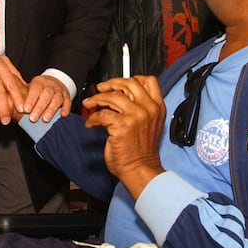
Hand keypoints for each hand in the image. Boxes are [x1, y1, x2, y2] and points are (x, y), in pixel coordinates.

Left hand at [25, 75, 71, 122]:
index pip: (35, 89)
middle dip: (39, 107)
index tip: (25, 110)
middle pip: (46, 94)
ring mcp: (59, 90)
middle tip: (33, 118)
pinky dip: (66, 108)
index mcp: (39, 82)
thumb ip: (24, 96)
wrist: (54, 81)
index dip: (30, 100)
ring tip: (45, 119)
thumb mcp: (30, 88)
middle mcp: (50, 85)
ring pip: (57, 99)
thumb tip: (13, 107)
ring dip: (51, 110)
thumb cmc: (39, 89)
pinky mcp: (67, 95)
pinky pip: (68, 101)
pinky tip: (62, 115)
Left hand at [84, 75, 165, 199]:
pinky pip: (102, 114)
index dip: (131, 78)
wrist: (140, 169)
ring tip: (90, 104)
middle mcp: (148, 109)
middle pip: (128, 83)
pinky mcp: (122, 126)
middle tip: (100, 88)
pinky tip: (91, 123)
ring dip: (96, 99)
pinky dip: (93, 118)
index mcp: (157, 107)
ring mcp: (136, 116)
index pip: (149, 80)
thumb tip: (122, 94)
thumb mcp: (150, 123)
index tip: (119, 83)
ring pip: (112, 97)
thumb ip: (142, 107)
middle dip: (111, 83)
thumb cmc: (142, 150)